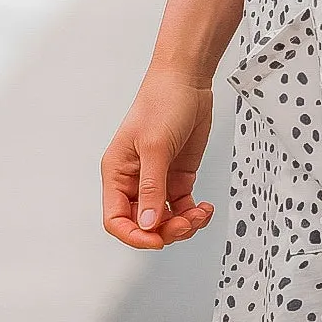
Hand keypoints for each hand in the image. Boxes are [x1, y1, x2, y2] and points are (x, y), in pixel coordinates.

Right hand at [101, 64, 216, 249]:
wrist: (187, 81)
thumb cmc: (161, 103)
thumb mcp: (155, 147)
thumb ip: (152, 188)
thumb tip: (148, 223)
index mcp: (117, 173)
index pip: (116, 219)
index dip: (134, 235)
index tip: (157, 240)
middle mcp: (135, 180)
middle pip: (143, 224)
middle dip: (166, 230)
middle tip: (187, 223)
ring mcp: (158, 180)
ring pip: (165, 220)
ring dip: (184, 224)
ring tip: (200, 214)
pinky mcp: (178, 177)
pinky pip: (183, 207)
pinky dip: (194, 214)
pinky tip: (205, 208)